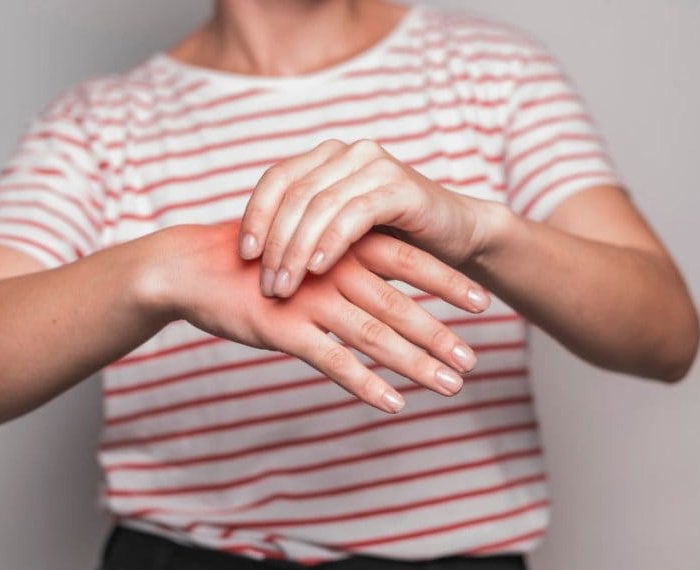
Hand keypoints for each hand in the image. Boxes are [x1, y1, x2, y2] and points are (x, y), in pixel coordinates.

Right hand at [150, 222, 489, 412]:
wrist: (193, 267)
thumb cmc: (258, 258)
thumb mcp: (309, 246)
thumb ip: (348, 256)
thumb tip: (388, 273)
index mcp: (344, 244)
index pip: (409, 261)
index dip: (447, 281)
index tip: (483, 302)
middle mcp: (335, 269)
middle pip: (401, 304)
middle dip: (441, 333)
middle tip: (474, 359)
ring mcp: (310, 299)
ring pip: (375, 335)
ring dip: (416, 363)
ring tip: (450, 385)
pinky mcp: (284, 327)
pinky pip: (332, 361)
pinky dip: (365, 384)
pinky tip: (394, 404)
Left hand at [237, 139, 492, 297]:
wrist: (456, 238)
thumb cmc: (394, 242)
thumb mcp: (340, 236)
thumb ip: (303, 233)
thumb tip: (251, 261)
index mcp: (328, 157)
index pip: (277, 179)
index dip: (255, 216)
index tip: (243, 256)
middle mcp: (349, 152)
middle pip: (295, 194)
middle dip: (275, 243)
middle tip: (267, 284)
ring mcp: (376, 165)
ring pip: (320, 204)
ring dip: (298, 249)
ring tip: (286, 286)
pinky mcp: (400, 187)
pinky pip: (355, 213)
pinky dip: (332, 241)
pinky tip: (318, 268)